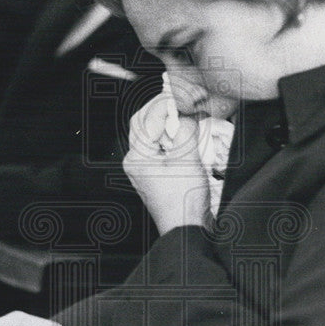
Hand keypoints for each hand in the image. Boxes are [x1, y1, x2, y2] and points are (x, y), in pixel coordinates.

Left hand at [123, 94, 210, 235]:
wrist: (186, 229)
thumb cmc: (183, 202)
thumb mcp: (187, 159)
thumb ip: (185, 130)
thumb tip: (187, 113)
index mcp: (137, 157)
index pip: (147, 118)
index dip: (166, 103)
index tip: (183, 96)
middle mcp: (136, 162)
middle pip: (144, 124)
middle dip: (162, 110)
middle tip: (181, 101)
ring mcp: (145, 169)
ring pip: (152, 135)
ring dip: (168, 123)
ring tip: (186, 117)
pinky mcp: (157, 175)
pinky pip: (161, 148)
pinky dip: (172, 138)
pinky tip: (187, 136)